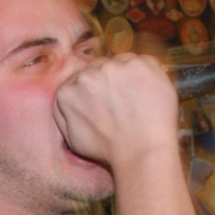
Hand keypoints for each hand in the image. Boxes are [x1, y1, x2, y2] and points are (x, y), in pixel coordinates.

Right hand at [54, 53, 177, 166]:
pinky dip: (150, 74)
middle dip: (110, 80)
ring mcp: (115, 67)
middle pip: (100, 67)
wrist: (141, 152)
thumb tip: (67, 96)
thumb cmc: (108, 150)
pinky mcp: (141, 64)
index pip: (81, 78)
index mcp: (68, 91)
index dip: (97, 88)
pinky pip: (146, 62)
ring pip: (122, 62)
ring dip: (129, 75)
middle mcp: (88, 74)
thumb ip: (63, 113)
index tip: (108, 99)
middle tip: (124, 100)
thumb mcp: (72, 138)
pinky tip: (150, 93)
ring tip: (138, 98)